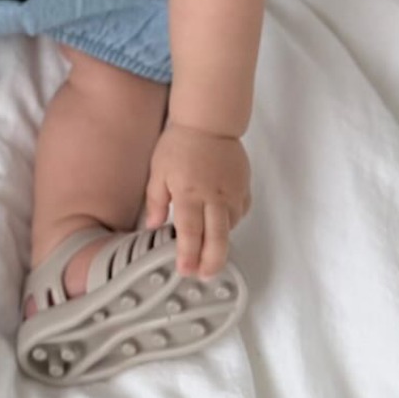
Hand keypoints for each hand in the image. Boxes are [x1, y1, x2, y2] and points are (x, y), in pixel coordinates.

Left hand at [144, 122, 251, 278]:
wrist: (209, 122)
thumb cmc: (179, 144)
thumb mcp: (158, 171)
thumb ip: (156, 200)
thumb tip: (154, 226)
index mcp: (189, 193)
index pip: (190, 233)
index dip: (188, 256)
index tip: (185, 271)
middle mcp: (213, 197)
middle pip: (217, 239)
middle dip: (211, 262)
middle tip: (204, 276)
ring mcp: (232, 193)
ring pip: (230, 228)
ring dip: (220, 243)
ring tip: (209, 253)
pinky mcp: (244, 187)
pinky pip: (240, 212)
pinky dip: (231, 223)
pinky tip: (221, 225)